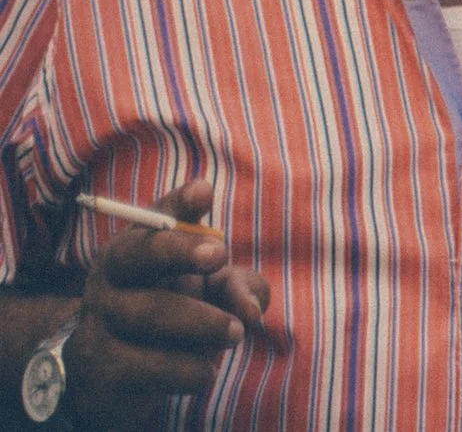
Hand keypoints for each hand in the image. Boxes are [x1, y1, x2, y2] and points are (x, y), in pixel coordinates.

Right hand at [65, 179, 268, 429]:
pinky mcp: (102, 370)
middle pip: (137, 255)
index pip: (154, 218)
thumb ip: (236, 288)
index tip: (204, 192)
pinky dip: (186, 369)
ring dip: (201, 322)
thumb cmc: (174, 316)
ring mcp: (100, 324)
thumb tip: (251, 310)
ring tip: (235, 334)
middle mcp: (111, 279)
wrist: (112, 377)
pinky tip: (206, 373)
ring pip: (147, 313)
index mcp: (136, 250)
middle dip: (178, 250)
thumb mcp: (208, 294)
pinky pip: (146, 366)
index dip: (178, 203)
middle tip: (220, 255)